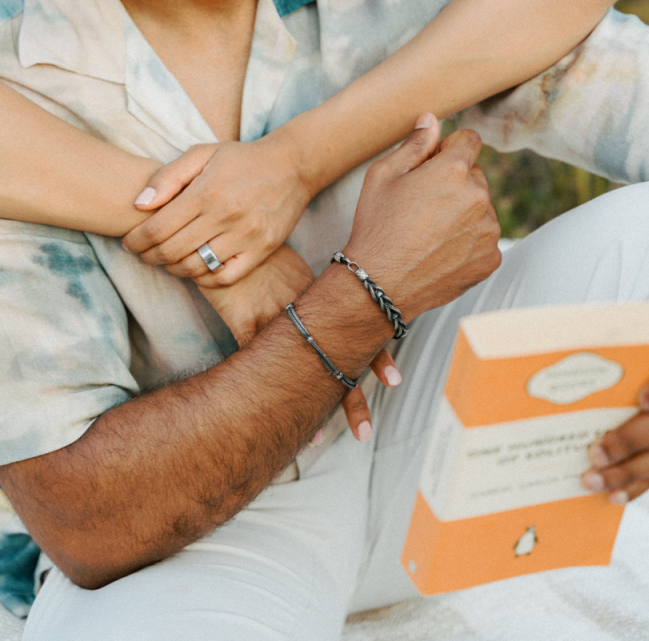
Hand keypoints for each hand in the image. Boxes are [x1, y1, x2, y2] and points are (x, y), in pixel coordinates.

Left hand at [122, 130, 314, 286]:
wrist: (292, 165)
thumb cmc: (241, 159)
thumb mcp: (202, 154)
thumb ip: (168, 177)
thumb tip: (139, 204)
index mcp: (206, 191)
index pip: (158, 228)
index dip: (137, 240)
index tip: (129, 243)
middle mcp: (225, 216)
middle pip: (172, 251)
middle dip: (149, 256)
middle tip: (144, 254)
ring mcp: (245, 236)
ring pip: (195, 267)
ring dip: (173, 268)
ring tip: (167, 260)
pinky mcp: (262, 250)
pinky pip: (225, 276)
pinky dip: (205, 278)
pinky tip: (197, 267)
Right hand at [201, 242, 400, 442]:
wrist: (238, 224)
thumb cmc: (273, 246)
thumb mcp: (308, 263)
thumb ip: (334, 279)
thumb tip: (367, 296)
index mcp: (324, 296)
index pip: (358, 331)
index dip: (376, 358)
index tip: (394, 381)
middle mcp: (305, 310)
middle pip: (334, 358)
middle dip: (350, 396)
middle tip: (366, 432)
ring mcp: (274, 318)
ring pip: (298, 368)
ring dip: (309, 403)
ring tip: (319, 441)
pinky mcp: (244, 320)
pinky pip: (254, 360)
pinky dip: (261, 388)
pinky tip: (267, 418)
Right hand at [344, 114, 501, 321]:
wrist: (379, 284)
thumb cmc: (376, 226)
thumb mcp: (383, 176)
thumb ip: (414, 144)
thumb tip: (432, 119)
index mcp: (454, 170)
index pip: (470, 140)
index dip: (448, 149)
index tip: (432, 166)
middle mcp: (478, 197)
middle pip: (475, 175)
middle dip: (455, 183)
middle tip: (423, 205)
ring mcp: (488, 231)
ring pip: (481, 208)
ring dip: (463, 212)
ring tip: (429, 231)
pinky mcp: (490, 258)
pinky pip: (484, 238)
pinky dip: (468, 241)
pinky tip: (440, 250)